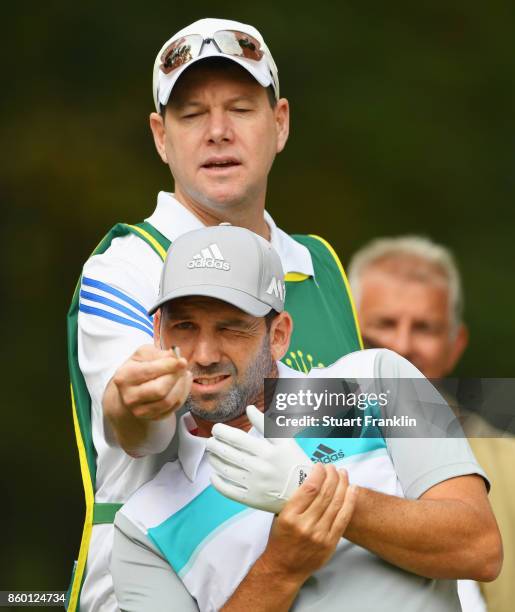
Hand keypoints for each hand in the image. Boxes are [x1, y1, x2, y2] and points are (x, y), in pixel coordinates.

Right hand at [108, 344, 191, 420]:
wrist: (132, 390)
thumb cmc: (139, 368)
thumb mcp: (143, 354)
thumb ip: (157, 354)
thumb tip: (174, 356)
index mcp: (124, 377)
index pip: (149, 372)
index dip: (168, 366)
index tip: (182, 360)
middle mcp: (130, 397)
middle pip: (160, 390)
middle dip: (176, 377)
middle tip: (183, 367)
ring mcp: (140, 410)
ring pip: (169, 401)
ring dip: (182, 385)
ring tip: (184, 374)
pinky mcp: (153, 417)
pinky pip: (174, 407)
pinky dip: (183, 394)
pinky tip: (182, 384)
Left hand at [206, 405, 312, 512]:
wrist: (306, 492)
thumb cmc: (295, 462)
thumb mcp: (285, 439)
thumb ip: (265, 423)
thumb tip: (249, 408)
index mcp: (267, 451)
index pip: (237, 439)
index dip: (222, 432)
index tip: (215, 429)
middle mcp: (259, 468)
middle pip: (228, 454)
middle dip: (214, 445)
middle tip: (210, 441)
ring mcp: (254, 485)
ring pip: (226, 471)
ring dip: (214, 461)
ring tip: (211, 454)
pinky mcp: (251, 499)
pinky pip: (229, 491)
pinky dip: (218, 483)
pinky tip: (214, 475)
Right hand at [261, 463, 357, 582]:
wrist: (284, 568)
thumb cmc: (280, 540)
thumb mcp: (279, 516)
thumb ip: (292, 499)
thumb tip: (308, 477)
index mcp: (290, 516)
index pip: (310, 488)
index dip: (318, 473)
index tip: (320, 466)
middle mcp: (305, 525)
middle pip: (326, 493)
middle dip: (332, 475)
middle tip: (332, 467)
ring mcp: (320, 535)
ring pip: (336, 503)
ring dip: (342, 484)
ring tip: (343, 474)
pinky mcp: (330, 542)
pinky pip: (343, 518)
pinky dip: (350, 501)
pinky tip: (352, 489)